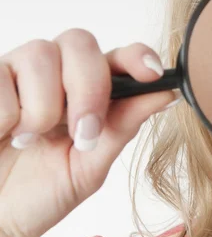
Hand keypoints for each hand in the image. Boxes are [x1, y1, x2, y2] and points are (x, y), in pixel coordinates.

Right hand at [0, 29, 178, 236]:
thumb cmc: (37, 194)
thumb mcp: (88, 166)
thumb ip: (123, 126)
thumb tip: (169, 94)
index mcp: (89, 90)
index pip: (119, 57)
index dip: (136, 56)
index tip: (151, 74)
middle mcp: (55, 72)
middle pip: (80, 42)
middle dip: (89, 88)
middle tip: (83, 133)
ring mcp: (16, 72)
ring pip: (40, 54)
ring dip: (41, 108)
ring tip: (27, 141)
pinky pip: (0, 78)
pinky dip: (5, 115)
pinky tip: (1, 134)